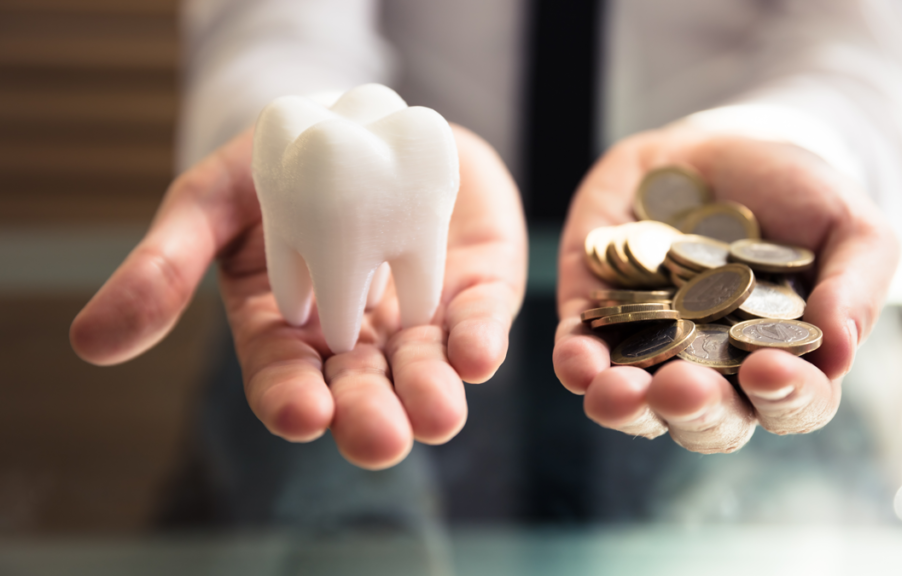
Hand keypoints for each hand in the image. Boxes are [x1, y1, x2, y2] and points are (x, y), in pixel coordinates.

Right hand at [71, 125, 526, 468]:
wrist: (360, 119)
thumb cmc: (276, 166)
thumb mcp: (210, 202)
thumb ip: (165, 266)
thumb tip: (92, 343)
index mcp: (286, 329)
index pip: (284, 379)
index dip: (290, 400)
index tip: (300, 414)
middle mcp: (355, 338)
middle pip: (360, 391)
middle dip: (369, 417)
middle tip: (379, 440)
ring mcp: (416, 316)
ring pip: (424, 370)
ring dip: (431, 394)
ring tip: (438, 414)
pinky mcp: (470, 288)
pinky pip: (477, 321)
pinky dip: (479, 340)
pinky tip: (478, 356)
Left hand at [553, 127, 897, 451]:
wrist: (722, 147)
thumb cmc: (799, 194)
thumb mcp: (848, 225)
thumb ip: (856, 286)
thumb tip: (840, 352)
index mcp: (784, 363)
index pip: (791, 404)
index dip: (785, 398)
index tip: (769, 369)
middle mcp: (715, 372)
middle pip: (707, 420)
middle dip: (694, 410)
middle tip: (683, 388)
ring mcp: (652, 349)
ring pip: (636, 404)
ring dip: (625, 407)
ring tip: (617, 393)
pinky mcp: (597, 318)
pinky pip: (580, 355)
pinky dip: (576, 363)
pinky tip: (577, 360)